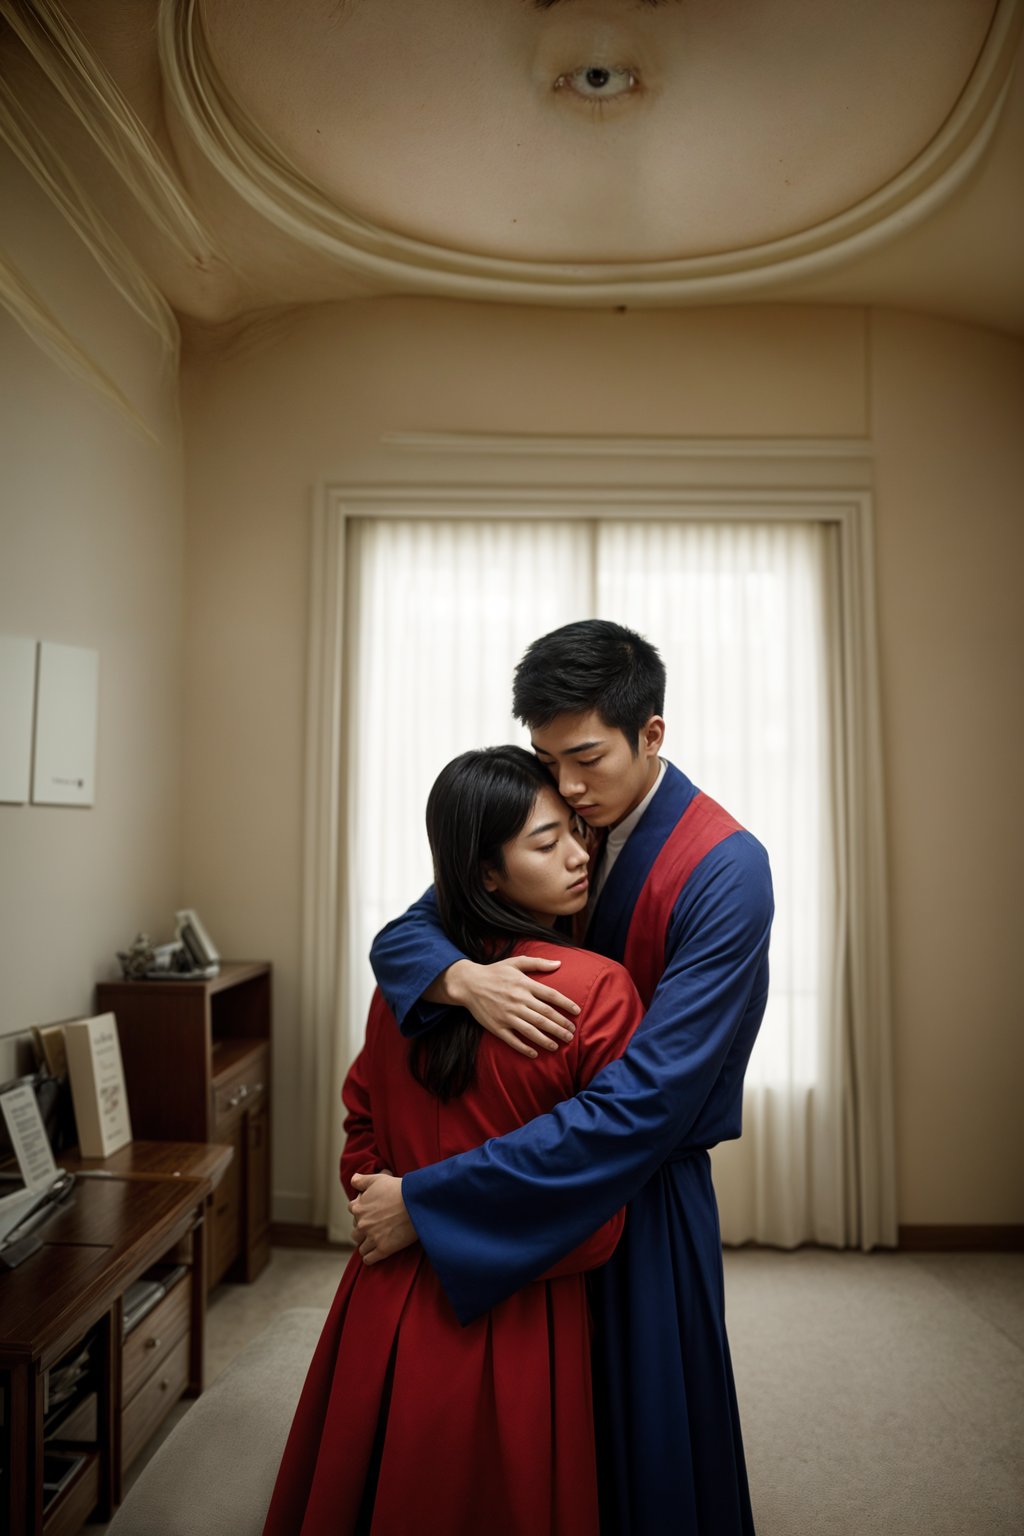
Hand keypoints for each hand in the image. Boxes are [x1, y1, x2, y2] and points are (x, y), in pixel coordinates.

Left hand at [349, 1171, 416, 1263]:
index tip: (371, 1210)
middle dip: (363, 1230)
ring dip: (367, 1245)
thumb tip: (352, 1180)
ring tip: (376, 1242)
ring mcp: (371, 1238)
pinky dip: (370, 1258)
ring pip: (361, 1247)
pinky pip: (369, 1259)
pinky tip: (376, 1254)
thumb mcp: (378, 1179)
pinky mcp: (383, 1249)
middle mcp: (362, 1223)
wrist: (416, 1203)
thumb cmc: (399, 1189)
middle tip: (375, 1227)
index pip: (352, 1210)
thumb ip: (362, 1180)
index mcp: (359, 1207)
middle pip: (355, 1232)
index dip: (362, 1209)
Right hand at [447, 956, 579, 1057]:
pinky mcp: (497, 1027)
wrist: (468, 983)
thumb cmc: (495, 972)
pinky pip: (513, 1040)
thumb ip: (538, 963)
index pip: (551, 996)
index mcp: (524, 984)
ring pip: (532, 1030)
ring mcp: (507, 1015)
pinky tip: (535, 1053)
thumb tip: (559, 963)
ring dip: (547, 1039)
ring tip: (558, 1045)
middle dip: (561, 1026)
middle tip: (571, 1034)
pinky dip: (524, 1048)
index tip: (577, 1012)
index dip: (566, 1004)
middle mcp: (518, 1000)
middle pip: (545, 1016)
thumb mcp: (515, 962)